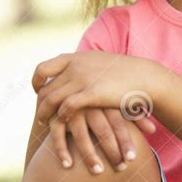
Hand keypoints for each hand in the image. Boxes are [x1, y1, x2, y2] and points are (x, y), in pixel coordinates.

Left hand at [32, 52, 158, 125]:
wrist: (145, 76)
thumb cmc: (125, 73)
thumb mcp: (99, 62)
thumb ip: (84, 65)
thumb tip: (74, 68)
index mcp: (76, 58)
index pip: (43, 69)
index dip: (37, 83)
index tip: (39, 93)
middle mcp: (75, 66)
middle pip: (46, 87)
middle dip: (40, 104)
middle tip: (41, 115)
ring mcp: (83, 79)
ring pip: (52, 99)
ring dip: (45, 113)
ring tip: (45, 124)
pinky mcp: (92, 93)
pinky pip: (67, 107)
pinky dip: (61, 116)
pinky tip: (62, 124)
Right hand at [48, 107, 156, 173]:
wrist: (70, 86)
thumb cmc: (100, 100)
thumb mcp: (115, 103)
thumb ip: (134, 115)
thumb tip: (154, 130)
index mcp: (106, 98)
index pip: (120, 121)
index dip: (127, 141)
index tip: (133, 160)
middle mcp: (89, 102)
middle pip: (103, 130)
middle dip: (112, 151)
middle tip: (121, 168)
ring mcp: (71, 109)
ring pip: (81, 134)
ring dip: (89, 155)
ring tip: (99, 172)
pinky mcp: (54, 115)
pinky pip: (57, 134)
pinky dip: (61, 149)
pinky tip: (67, 165)